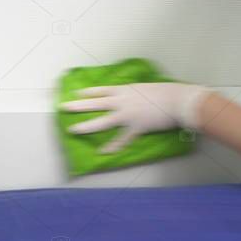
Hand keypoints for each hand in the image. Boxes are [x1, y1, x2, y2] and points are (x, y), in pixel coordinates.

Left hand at [59, 82, 211, 153]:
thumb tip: (131, 96)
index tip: (76, 93)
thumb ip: (134, 93)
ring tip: (73, 129)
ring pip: (102, 122)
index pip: (101, 90)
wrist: (177, 101)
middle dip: (77, 105)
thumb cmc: (165, 92)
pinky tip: (102, 152)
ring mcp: (127, 116)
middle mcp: (122, 102)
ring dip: (86, 126)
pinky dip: (112, 147)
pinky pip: (121, 140)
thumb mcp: (145, 88)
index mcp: (124, 90)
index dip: (87, 92)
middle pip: (95, 103)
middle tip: (63, 107)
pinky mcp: (136, 128)